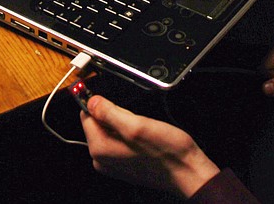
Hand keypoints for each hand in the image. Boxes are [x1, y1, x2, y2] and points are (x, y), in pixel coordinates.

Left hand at [80, 95, 220, 197]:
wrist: (186, 172)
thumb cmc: (166, 151)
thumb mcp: (136, 124)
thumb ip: (109, 112)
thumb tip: (91, 101)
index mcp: (100, 148)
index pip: (86, 115)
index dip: (100, 103)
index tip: (115, 102)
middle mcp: (102, 159)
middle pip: (97, 123)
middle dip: (114, 115)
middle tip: (136, 120)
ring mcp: (112, 163)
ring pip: (109, 130)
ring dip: (123, 124)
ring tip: (142, 129)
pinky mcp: (123, 163)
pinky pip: (118, 140)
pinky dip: (129, 134)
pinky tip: (144, 138)